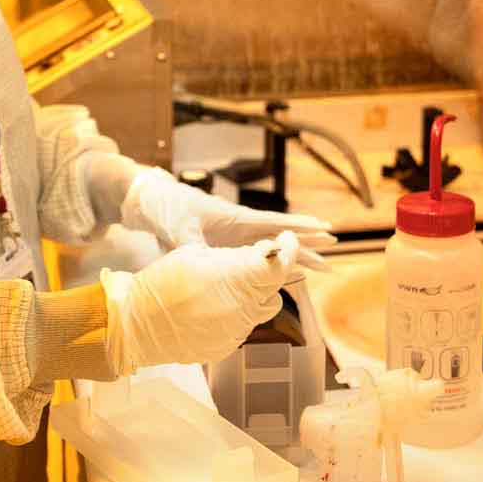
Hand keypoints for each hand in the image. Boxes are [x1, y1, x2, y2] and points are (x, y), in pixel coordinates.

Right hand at [100, 233, 304, 374]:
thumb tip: (254, 257)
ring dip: (253, 297)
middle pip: (275, 290)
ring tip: (227, 288)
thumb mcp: (196, 254)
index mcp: (238, 280)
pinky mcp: (226, 348)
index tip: (286, 241)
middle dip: (267, 275)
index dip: (287, 251)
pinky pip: (242, 327)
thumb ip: (231, 257)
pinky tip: (212, 309)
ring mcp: (236, 332)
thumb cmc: (162, 283)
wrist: (136, 324)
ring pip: (261, 311)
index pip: (280, 266)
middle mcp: (244, 308)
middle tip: (252, 263)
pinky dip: (235, 315)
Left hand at [119, 167, 334, 265]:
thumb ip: (190, 244)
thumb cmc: (166, 207)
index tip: (325, 228)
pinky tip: (285, 277)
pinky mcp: (222, 249)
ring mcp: (233, 240)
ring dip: (293, 257)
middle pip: (280, 237)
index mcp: (234, 218)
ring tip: (320, 266)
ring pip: (271, 250)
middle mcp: (239, 228)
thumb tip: (198, 260)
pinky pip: (254, 261)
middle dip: (306, 244)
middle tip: (334, 252)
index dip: (298, 227)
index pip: (273, 223)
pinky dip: (271, 267)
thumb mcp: (178, 226)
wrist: (149, 204)